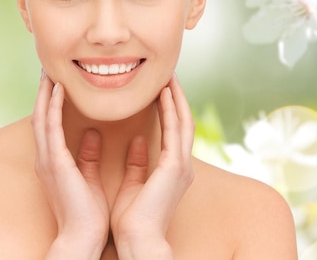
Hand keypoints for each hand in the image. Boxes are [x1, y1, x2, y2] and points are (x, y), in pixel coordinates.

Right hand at [32, 72, 108, 258]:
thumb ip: (87, 155)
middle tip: (48, 68)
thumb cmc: (87, 212)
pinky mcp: (55, 163)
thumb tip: (92, 133)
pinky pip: (51, 128)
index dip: (52, 101)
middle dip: (44, 92)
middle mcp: (46, 158)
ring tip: (50, 70)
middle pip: (42, 116)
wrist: (83, 237)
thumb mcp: (88, 176)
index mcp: (54, 161)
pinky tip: (58, 90)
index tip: (58, 81)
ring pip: (42, 117)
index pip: (50, 124)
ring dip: (45, 93)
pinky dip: (53, 107)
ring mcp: (47, 160)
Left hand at [111, 74, 194, 258]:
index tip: (162, 89)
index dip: (171, 109)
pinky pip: (174, 131)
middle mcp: (183, 165)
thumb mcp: (134, 185)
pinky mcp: (175, 166)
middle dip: (177, 97)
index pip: (175, 131)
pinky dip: (171, 110)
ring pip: (183, 121)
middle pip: (184, 122)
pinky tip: (163, 93)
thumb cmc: (133, 220)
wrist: (138, 240)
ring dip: (176, 97)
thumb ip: (138, 162)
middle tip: (169, 75)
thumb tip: (139, 141)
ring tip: (169, 76)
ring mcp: (182, 165)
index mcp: (174, 170)